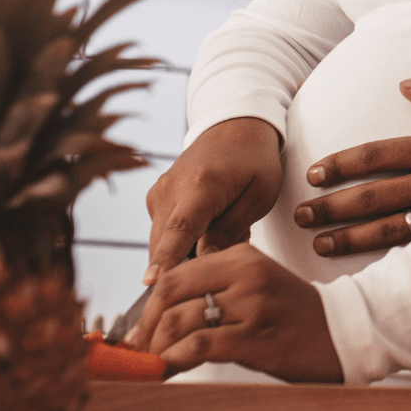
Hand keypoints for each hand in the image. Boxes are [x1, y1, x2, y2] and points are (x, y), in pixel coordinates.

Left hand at [122, 243, 342, 382]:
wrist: (342, 332)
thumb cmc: (293, 314)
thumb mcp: (255, 284)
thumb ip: (214, 287)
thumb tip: (160, 312)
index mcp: (241, 255)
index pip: (174, 274)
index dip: (147, 306)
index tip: (138, 330)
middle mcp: (245, 274)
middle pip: (169, 294)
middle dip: (145, 327)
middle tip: (137, 351)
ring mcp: (251, 304)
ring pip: (179, 321)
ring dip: (155, 348)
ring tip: (151, 364)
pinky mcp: (254, 336)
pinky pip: (198, 346)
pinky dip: (173, 360)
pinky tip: (168, 370)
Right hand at [142, 117, 282, 284]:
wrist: (234, 127)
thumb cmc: (254, 161)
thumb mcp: (259, 196)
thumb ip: (231, 231)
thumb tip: (204, 262)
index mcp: (201, 187)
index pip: (179, 230)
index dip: (166, 259)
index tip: (151, 284)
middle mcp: (170, 189)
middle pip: (165, 245)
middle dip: (186, 266)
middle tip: (222, 258)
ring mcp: (158, 192)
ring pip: (162, 242)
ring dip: (186, 253)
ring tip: (221, 233)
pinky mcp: (154, 198)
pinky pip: (163, 233)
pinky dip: (181, 241)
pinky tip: (208, 227)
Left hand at [291, 76, 410, 257]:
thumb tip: (405, 84)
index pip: (376, 155)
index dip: (341, 164)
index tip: (314, 173)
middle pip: (372, 197)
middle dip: (332, 207)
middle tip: (300, 216)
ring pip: (389, 230)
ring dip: (351, 238)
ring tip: (321, 245)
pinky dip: (391, 259)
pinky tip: (372, 267)